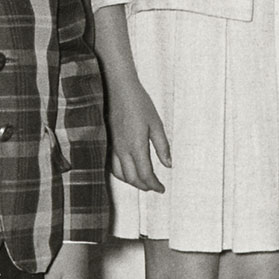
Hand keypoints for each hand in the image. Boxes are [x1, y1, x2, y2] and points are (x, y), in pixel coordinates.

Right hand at [106, 74, 169, 192]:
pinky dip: (121, 174)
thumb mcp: (156, 124)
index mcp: (136, 146)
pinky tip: (129, 170)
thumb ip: (162, 146)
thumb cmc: (140, 104)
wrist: (120, 89)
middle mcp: (123, 150)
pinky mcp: (110, 142)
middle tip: (155, 187)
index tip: (162, 189)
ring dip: (132, 182)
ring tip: (143, 182)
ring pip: (120, 174)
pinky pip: (113, 165)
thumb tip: (168, 165)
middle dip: (144, 186)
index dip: (154, 185)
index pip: (145, 174)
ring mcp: (114, 146)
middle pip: (132, 178)